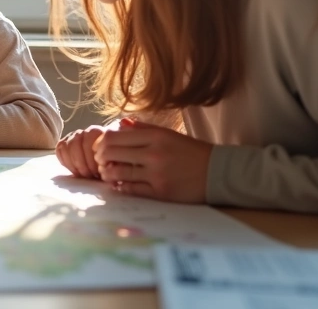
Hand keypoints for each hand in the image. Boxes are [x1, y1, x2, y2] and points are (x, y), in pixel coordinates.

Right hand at [56, 124, 112, 178]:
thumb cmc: (113, 162)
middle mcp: (85, 131)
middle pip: (75, 146)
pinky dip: (65, 162)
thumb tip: (108, 166)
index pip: (88, 144)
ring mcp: (74, 136)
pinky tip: (74, 170)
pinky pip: (60, 150)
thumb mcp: (118, 162)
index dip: (91, 161)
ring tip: (82, 174)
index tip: (98, 173)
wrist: (108, 159)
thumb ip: (115, 162)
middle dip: (82, 165)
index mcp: (99, 132)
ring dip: (74, 165)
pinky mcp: (64, 143)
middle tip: (90, 176)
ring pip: (66, 148)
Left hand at [93, 118, 212, 202]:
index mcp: (155, 136)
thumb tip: (120, 124)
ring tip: (107, 173)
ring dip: (107, 173)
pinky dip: (120, 187)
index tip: (100, 147)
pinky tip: (119, 184)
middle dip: (100, 157)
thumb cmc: (192, 152)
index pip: (114, 136)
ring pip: (117, 172)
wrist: (217, 172)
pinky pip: (131, 189)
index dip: (101, 143)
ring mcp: (156, 174)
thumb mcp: (169, 134)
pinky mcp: (160, 192)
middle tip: (100, 161)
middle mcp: (154, 153)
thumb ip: (143, 129)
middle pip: (111, 153)